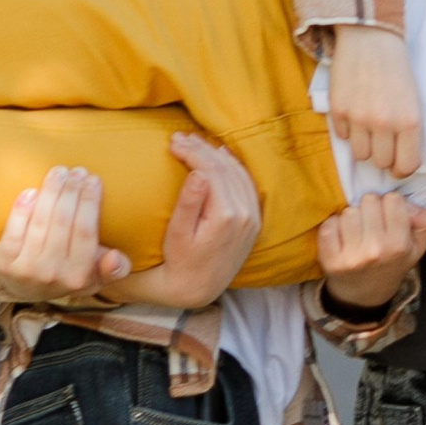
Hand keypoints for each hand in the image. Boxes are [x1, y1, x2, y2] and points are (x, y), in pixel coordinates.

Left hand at [0, 165, 128, 307]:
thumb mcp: (97, 276)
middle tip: (76, 170)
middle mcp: (52, 274)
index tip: (93, 178)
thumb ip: (114, 269)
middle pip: (63, 222)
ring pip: (40, 222)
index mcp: (79, 276)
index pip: (86, 232)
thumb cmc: (70, 273)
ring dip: (50, 192)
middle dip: (71, 191)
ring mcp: (26, 269)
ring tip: (58, 173)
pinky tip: (32, 191)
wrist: (29, 290)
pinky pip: (14, 230)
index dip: (89, 202)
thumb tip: (116, 258)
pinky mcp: (4, 262)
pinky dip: (22, 208)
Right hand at [124, 131, 262, 310]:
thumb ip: (189, 203)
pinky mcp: (254, 221)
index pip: (211, 171)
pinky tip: (221, 155)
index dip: (192, 152)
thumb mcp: (177, 234)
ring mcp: (253, 217)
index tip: (172, 142)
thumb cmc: (180, 260)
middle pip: (225, 169)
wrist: (198, 287)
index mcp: (227, 215)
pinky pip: (246, 185)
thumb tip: (199, 173)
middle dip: (201, 149)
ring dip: (216, 154)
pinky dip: (234, 167)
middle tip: (178, 137)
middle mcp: (246, 214)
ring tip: (194, 142)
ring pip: (238, 173)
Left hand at [317, 187, 425, 314]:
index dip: (390, 205)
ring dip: (352, 218)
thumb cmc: (391, 264)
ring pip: (349, 211)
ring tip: (356, 232)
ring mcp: (351, 255)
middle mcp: (376, 249)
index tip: (388, 217)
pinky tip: (341, 238)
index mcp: (399, 245)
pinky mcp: (330, 259)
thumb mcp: (417, 246)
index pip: (393, 199)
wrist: (365, 295)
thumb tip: (410, 203)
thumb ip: (424, 221)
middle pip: (369, 201)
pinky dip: (334, 227)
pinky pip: (329, 225)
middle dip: (370, 209)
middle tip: (371, 225)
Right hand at [328, 24, 422, 180]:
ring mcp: (359, 118)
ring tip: (367, 127)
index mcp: (409, 121)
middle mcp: (384, 123)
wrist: (370, 37)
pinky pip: (343, 137)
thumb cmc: (396, 69)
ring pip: (360, 154)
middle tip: (383, 140)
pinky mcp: (338, 110)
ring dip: (364, 145)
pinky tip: (354, 111)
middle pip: (380, 163)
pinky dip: (348, 129)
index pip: (406, 166)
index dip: (401, 168)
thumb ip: (407, 130)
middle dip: (382, 155)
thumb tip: (399, 160)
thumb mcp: (413, 100)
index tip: (398, 164)